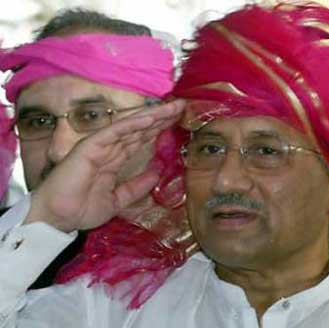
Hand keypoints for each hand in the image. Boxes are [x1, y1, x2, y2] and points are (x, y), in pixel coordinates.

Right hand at [25, 100, 184, 232]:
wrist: (58, 218)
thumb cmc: (81, 209)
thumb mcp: (118, 200)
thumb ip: (137, 187)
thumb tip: (157, 174)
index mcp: (115, 160)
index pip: (140, 140)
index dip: (159, 130)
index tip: (177, 121)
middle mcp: (110, 149)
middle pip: (140, 130)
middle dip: (161, 118)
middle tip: (181, 106)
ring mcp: (100, 145)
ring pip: (131, 126)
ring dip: (153, 116)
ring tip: (173, 107)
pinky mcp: (91, 145)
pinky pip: (116, 132)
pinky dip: (133, 124)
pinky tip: (151, 117)